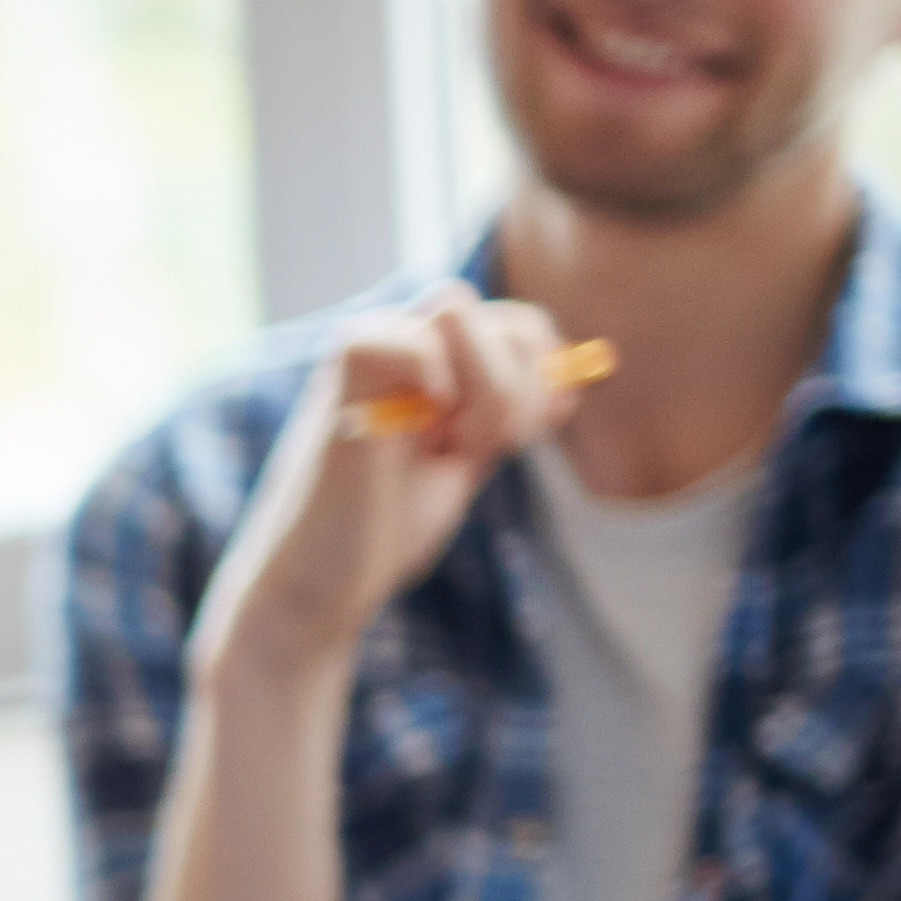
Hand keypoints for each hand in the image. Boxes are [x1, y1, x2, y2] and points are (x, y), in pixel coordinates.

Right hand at [190, 288, 581, 706]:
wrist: (319, 588)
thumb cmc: (382, 532)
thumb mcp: (465, 460)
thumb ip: (507, 412)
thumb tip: (580, 370)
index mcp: (424, 363)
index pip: (515, 325)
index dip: (543, 371)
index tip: (529, 434)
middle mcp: (392, 345)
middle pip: (498, 313)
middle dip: (520, 383)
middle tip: (484, 450)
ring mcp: (365, 357)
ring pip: (457, 311)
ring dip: (486, 387)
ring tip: (454, 450)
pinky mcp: (341, 381)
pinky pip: (410, 341)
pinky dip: (436, 381)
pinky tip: (423, 437)